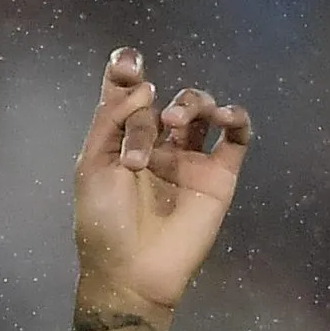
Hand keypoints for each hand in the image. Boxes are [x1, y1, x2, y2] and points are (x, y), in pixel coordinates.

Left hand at [74, 48, 252, 318]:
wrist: (132, 270)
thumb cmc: (104, 222)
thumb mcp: (92, 166)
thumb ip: (111, 120)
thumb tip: (146, 88)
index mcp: (120, 141)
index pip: (128, 93)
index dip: (128, 70)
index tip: (128, 60)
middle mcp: (157, 145)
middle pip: (162, 102)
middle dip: (151, 108)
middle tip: (143, 139)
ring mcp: (190, 159)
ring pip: (200, 108)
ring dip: (191, 102)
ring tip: (176, 123)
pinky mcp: (220, 175)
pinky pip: (237, 135)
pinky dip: (236, 116)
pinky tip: (225, 116)